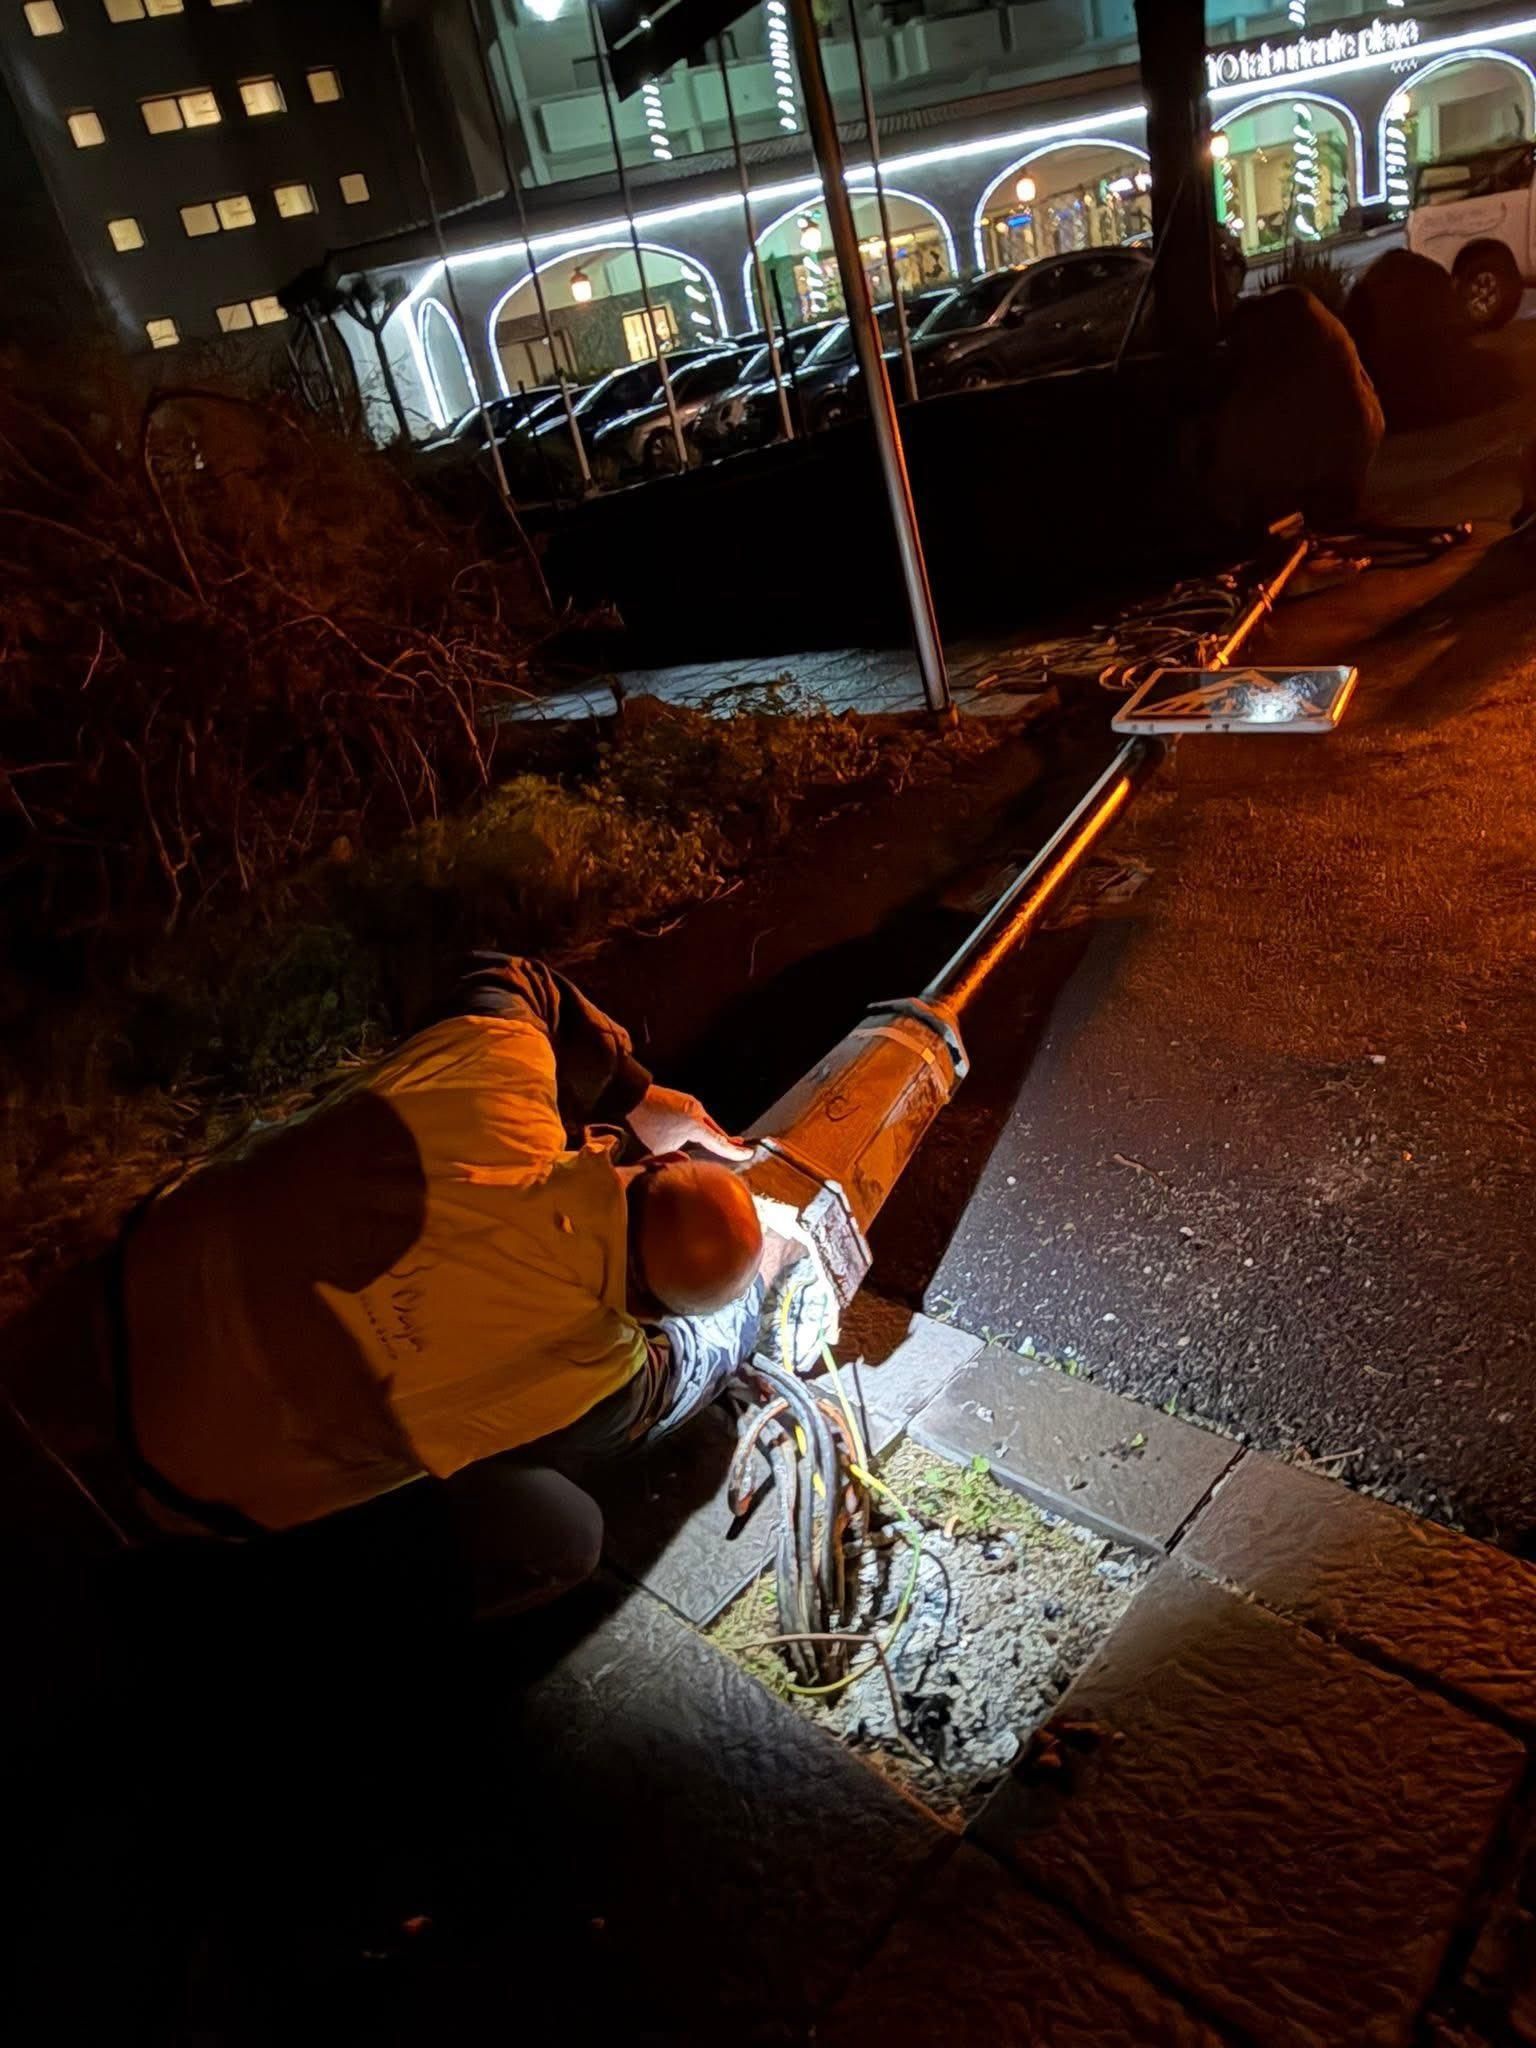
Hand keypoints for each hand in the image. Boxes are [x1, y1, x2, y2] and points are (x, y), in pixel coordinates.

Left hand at [628, 1084, 752, 1163]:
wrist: (626, 1096)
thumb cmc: (640, 1125)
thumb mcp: (656, 1150)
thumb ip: (674, 1158)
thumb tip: (686, 1160)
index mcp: (695, 1125)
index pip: (720, 1142)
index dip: (735, 1151)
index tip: (749, 1153)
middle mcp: (697, 1111)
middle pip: (716, 1132)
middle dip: (726, 1142)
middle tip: (739, 1149)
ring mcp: (690, 1103)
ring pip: (705, 1124)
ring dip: (708, 1135)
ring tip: (716, 1145)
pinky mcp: (681, 1100)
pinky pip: (696, 1117)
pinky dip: (698, 1127)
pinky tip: (694, 1134)